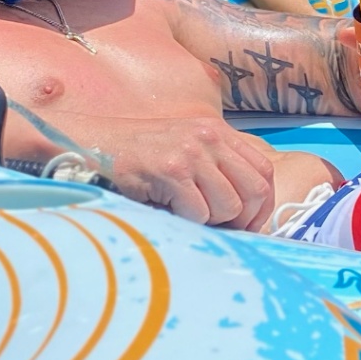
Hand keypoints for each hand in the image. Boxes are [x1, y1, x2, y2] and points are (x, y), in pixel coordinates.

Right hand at [101, 114, 280, 230]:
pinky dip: (187, 220)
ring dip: (210, 220)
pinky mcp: (171, 171)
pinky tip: (168, 208)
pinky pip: (198, 212)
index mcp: (219, 133)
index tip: (248, 221)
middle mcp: (210, 139)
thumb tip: (247, 212)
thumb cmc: (142, 154)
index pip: (265, 172)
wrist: (96, 143)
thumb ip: (218, 168)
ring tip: (186, 212)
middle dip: (242, 218)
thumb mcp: (189, 148)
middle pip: (254, 191)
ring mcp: (191, 153)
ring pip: (228, 205)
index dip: (262, 204)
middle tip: (220, 226)